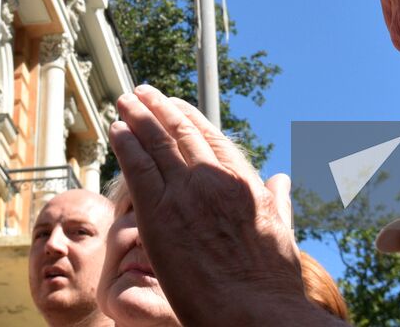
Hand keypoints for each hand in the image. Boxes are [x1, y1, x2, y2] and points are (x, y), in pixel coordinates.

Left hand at [110, 86, 335, 326]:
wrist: (253, 311)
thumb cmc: (271, 282)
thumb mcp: (282, 232)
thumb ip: (279, 202)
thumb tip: (282, 179)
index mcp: (244, 181)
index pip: (211, 137)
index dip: (189, 117)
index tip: (175, 105)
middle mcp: (215, 178)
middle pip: (180, 132)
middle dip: (159, 108)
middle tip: (143, 93)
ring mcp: (186, 192)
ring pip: (156, 142)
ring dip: (138, 117)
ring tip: (125, 103)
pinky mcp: (158, 213)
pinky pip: (137, 167)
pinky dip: (125, 145)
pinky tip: (117, 132)